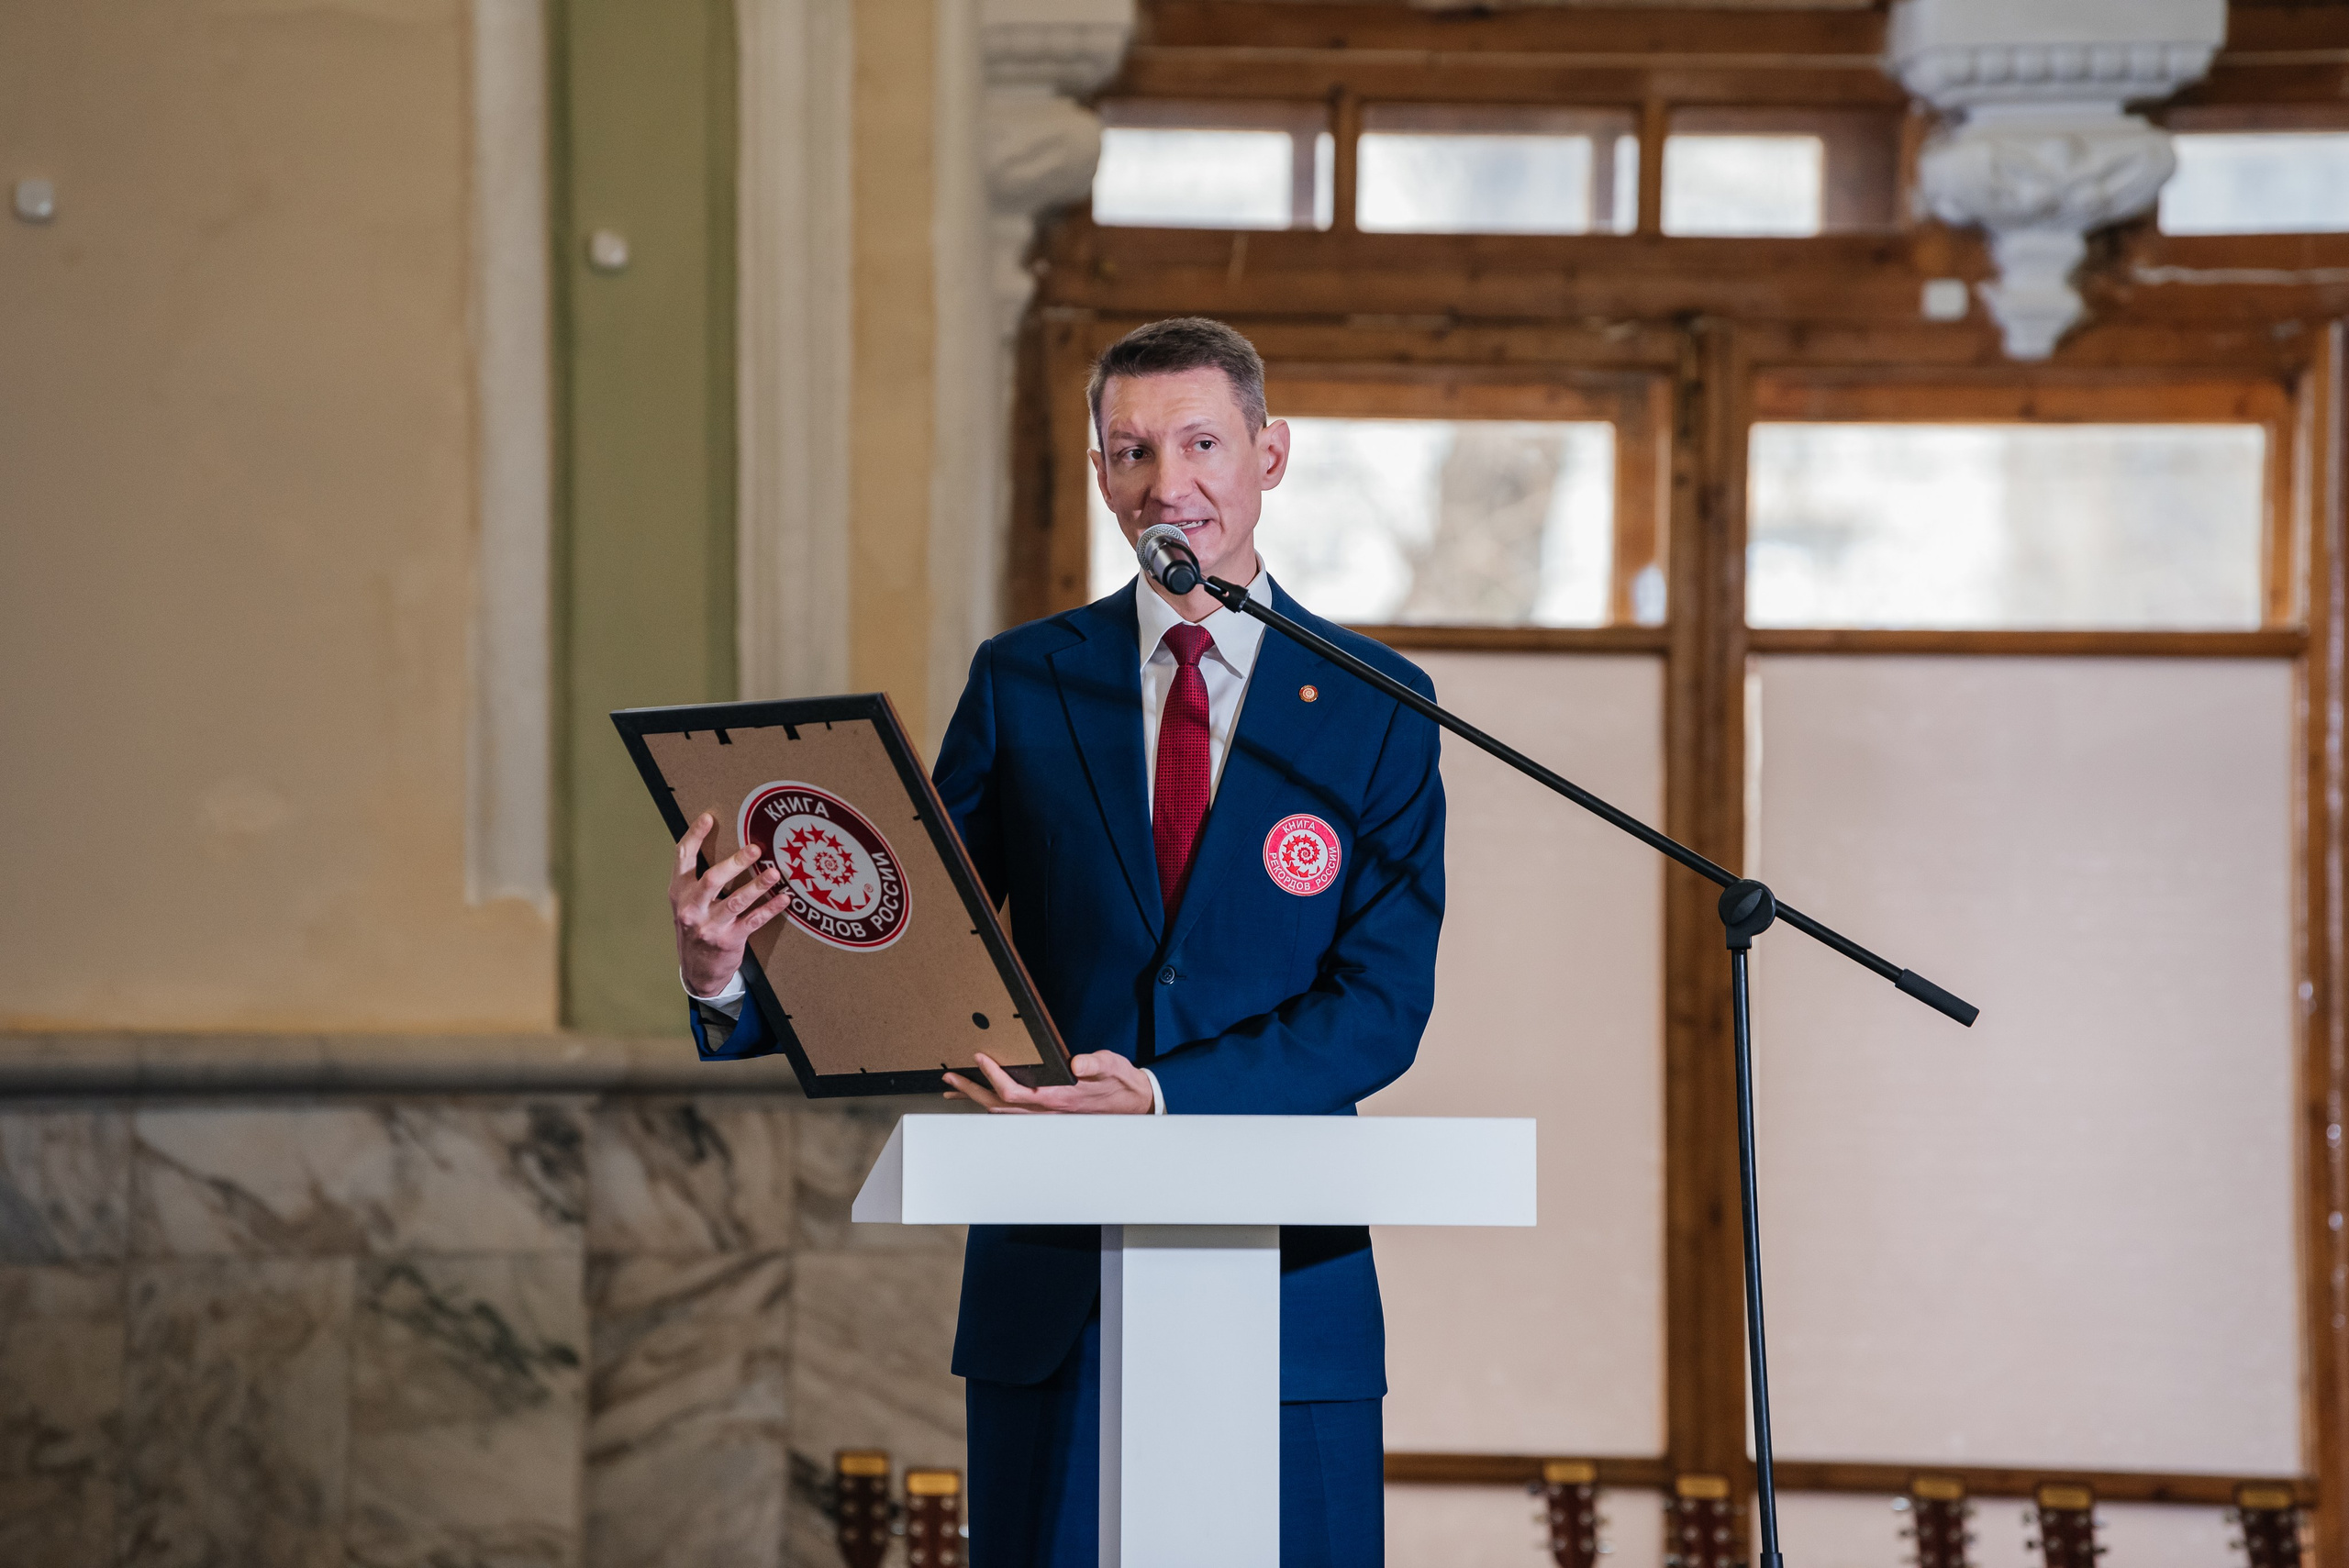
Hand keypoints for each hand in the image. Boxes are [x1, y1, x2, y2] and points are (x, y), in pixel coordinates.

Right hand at [671, 812, 785, 996]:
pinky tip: (784, 898)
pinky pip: (753, 921)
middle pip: (712, 880)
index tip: (709, 817)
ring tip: (774, 872)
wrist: (697, 970)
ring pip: (736, 902)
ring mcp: (710, 926)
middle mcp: (692, 909)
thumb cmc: (695, 927)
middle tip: (755, 848)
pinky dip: (770, 909)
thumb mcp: (687, 902)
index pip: (683, 858)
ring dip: (757, 886)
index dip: (694, 836)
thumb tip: (720, 844)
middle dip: (735, 863)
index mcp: (679, 893)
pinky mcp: (729, 941)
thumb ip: (697, 879)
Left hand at [943, 1051, 1154, 1114]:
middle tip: (950, 1079)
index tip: (980, 1057)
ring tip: (955, 1088)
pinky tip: (982, 1096)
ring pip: (1001, 1112)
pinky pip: (1011, 1112)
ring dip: (976, 1099)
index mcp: (1058, 1097)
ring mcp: (1045, 1114)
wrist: (1133, 1102)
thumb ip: (1094, 1062)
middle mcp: (1047, 1110)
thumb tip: (1078, 1062)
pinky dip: (991, 1104)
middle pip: (998, 1106)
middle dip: (971, 1091)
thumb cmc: (1120, 1082)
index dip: (994, 1076)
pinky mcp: (1046, 1112)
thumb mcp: (1110, 1065)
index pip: (1015, 1092)